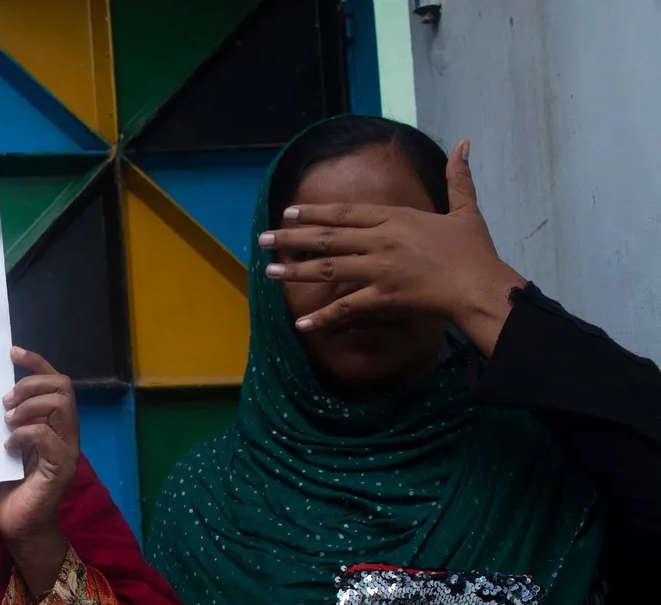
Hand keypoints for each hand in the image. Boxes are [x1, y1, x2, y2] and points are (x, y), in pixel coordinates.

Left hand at [0, 347, 79, 596]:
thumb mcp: (0, 445)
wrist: (17, 525)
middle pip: (63, 386)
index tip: (12, 352)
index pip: (55, 381)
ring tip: (6, 422)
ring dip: (29, 407)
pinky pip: (48, 436)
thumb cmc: (8, 486)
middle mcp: (66, 432)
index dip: (36, 362)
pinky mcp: (62, 467)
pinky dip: (25, 434)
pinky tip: (7, 447)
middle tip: (4, 402)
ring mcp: (67, 449)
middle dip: (31, 385)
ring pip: (60, 405)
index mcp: (54, 423)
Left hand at [259, 139, 526, 354]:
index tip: (288, 212)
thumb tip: (464, 143)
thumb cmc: (474, 251)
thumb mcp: (466, 210)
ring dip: (295, 271)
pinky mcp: (383, 297)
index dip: (314, 212)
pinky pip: (346, 308)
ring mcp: (379, 269)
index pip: (345, 213)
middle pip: (328, 238)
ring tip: (268, 271)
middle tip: (262, 238)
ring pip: (328, 269)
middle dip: (292, 238)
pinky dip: (323, 317)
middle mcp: (381, 241)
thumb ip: (458, 178)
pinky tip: (301, 323)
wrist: (480, 285)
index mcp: (396, 218)